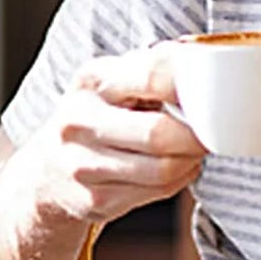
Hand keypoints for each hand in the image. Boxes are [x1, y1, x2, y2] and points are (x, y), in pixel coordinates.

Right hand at [3, 43, 206, 227]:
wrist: (47, 173)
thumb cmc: (98, 117)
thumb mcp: (114, 82)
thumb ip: (155, 68)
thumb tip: (202, 58)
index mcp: (90, 81)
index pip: (152, 74)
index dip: (192, 86)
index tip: (214, 94)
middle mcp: (78, 121)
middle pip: (159, 134)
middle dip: (197, 136)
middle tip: (211, 131)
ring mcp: (82, 165)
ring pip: (164, 169)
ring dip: (191, 160)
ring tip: (192, 149)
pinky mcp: (95, 201)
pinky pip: (158, 191)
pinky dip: (180, 179)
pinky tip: (176, 167)